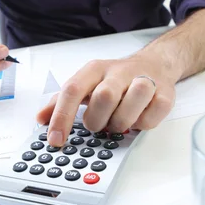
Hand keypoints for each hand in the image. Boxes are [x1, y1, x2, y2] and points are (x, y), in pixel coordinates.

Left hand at [36, 51, 176, 146]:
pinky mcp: (164, 93)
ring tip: (119, 122)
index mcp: (94, 70)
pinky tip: (138, 119)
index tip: (55, 139)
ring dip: (122, 121)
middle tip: (99, 125)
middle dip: (98, 120)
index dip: (61, 116)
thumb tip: (40, 119)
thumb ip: (61, 102)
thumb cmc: (115, 80)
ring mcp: (143, 80)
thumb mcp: (86, 84)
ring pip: (132, 101)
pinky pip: (153, 114)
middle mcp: (118, 72)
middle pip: (104, 97)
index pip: (73, 90)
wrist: (154, 64)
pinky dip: (143, 123)